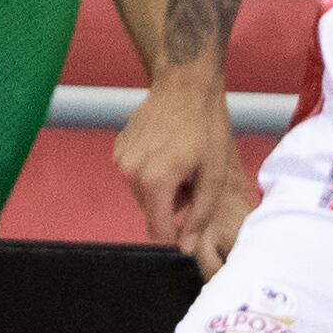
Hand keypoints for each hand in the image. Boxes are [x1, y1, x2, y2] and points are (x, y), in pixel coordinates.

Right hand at [115, 78, 255, 272]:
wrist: (185, 84)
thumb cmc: (206, 127)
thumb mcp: (213, 175)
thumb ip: (199, 215)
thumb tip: (186, 248)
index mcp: (154, 182)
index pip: (158, 232)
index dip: (177, 236)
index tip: (192, 223)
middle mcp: (130, 173)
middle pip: (151, 213)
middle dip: (172, 207)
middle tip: (193, 182)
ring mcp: (121, 159)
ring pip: (143, 194)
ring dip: (162, 189)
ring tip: (182, 165)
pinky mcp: (119, 148)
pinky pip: (136, 175)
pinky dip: (151, 172)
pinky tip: (168, 152)